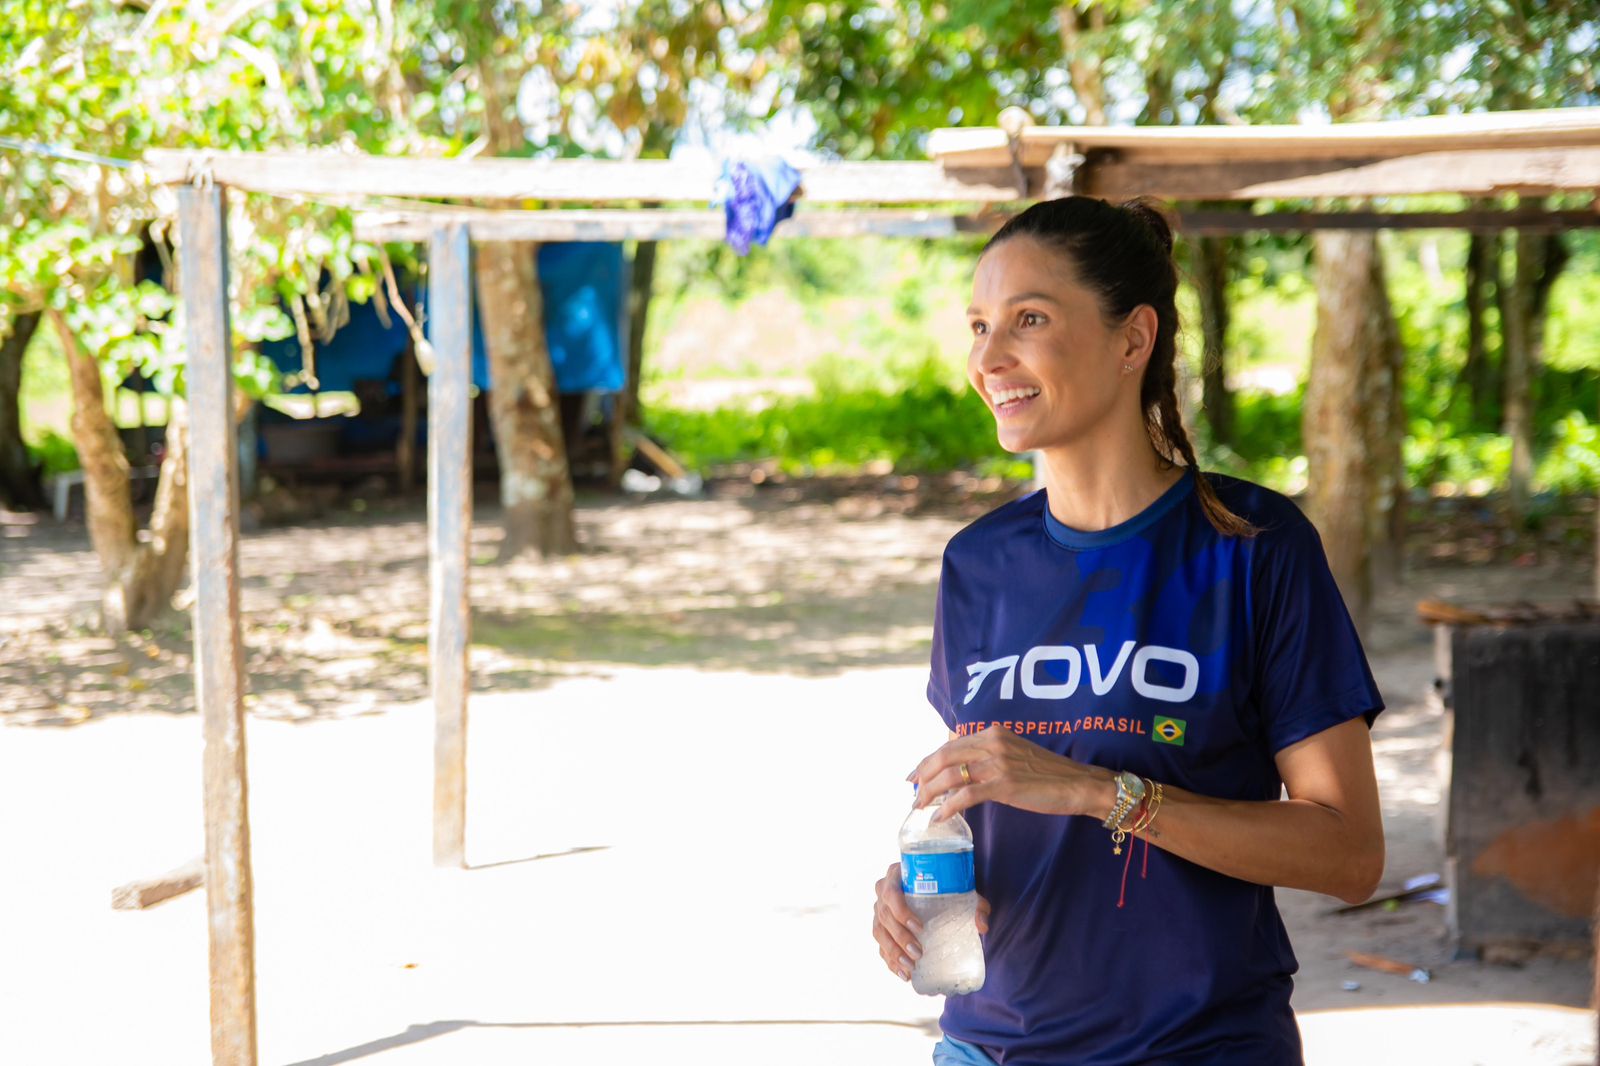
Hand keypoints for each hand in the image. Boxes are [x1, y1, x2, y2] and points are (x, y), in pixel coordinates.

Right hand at [873, 862, 990, 980]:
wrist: (933, 887)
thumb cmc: (946, 886)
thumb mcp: (961, 890)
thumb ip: (976, 905)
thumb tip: (982, 926)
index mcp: (897, 875)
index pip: (891, 892)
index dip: (901, 911)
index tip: (919, 927)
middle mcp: (883, 891)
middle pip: (884, 915)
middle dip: (900, 937)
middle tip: (919, 953)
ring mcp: (879, 910)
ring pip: (879, 932)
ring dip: (893, 952)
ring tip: (910, 968)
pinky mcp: (881, 927)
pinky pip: (880, 946)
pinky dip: (890, 961)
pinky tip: (904, 974)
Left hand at [908, 724, 1114, 822]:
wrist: (1077, 783)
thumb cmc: (1046, 774)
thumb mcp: (1013, 755)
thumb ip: (987, 757)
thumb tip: (958, 774)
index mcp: (992, 733)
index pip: (950, 745)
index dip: (928, 761)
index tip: (915, 775)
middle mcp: (992, 743)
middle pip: (944, 756)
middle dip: (922, 775)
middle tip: (912, 792)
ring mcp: (998, 762)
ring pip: (951, 775)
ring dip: (930, 792)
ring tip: (920, 806)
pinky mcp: (1004, 784)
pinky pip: (966, 795)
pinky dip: (948, 806)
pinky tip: (940, 816)